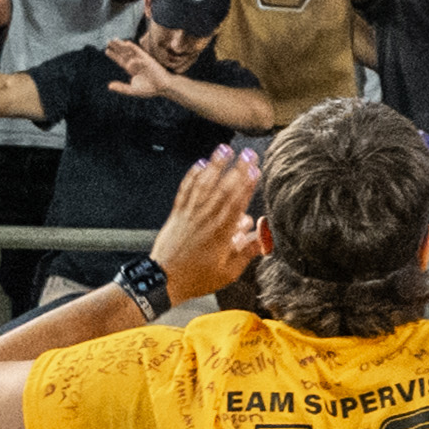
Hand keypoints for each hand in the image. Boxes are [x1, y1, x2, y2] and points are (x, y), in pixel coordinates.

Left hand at [153, 146, 267, 308]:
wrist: (164, 280)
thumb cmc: (198, 277)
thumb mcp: (229, 271)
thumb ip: (248, 251)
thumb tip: (265, 236)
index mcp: (221, 233)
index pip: (237, 203)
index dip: (247, 185)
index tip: (256, 170)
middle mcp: (206, 219)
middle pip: (223, 189)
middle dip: (237, 169)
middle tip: (248, 153)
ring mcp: (190, 214)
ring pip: (204, 184)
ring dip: (215, 165)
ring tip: (224, 148)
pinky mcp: (177, 213)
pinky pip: (185, 190)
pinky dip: (192, 176)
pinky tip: (200, 164)